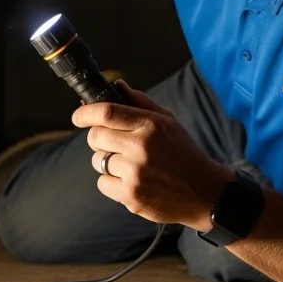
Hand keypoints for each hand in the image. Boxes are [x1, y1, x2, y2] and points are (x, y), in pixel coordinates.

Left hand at [71, 82, 230, 228]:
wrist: (204, 193)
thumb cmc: (183, 152)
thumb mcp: (168, 121)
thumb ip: (140, 102)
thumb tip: (116, 84)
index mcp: (150, 125)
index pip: (106, 112)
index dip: (85, 112)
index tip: (78, 116)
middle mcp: (141, 147)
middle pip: (95, 136)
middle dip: (97, 138)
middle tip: (111, 142)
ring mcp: (135, 173)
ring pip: (97, 160)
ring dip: (106, 160)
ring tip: (130, 164)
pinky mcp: (131, 196)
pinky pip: (102, 183)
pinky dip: (111, 182)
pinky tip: (132, 181)